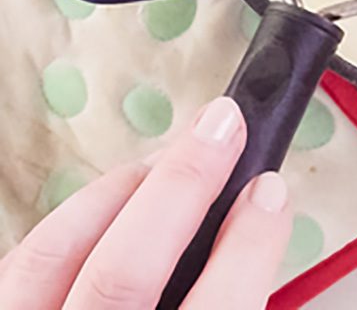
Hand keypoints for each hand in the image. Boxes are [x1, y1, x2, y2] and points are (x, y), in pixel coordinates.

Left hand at [0, 97, 290, 309]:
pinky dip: (71, 219)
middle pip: (124, 274)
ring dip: (123, 190)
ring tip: (172, 157)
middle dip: (182, 184)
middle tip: (225, 125)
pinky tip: (112, 201)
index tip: (271, 192)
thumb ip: (232, 298)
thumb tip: (258, 219)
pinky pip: (20, 265)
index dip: (248, 246)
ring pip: (57, 258)